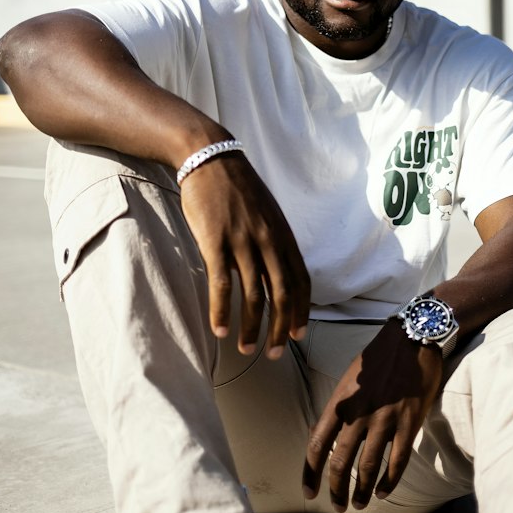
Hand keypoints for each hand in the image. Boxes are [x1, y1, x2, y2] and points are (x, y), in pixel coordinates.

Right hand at [178, 153, 310, 357]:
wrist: (210, 158)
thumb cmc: (237, 188)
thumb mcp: (267, 213)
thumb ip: (273, 242)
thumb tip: (275, 271)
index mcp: (283, 236)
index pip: (300, 282)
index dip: (302, 312)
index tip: (299, 335)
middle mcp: (268, 241)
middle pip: (281, 296)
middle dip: (281, 330)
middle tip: (274, 354)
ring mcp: (242, 242)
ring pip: (252, 296)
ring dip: (251, 328)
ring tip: (246, 348)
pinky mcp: (215, 242)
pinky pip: (221, 285)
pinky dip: (221, 311)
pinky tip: (220, 330)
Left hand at [302, 320, 442, 511]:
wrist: (412, 338)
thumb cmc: (378, 358)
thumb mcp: (348, 379)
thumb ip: (337, 409)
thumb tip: (321, 436)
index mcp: (340, 402)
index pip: (317, 445)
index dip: (311, 473)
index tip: (310, 492)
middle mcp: (359, 413)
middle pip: (341, 462)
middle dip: (337, 489)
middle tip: (338, 506)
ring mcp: (385, 419)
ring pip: (368, 467)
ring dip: (362, 491)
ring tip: (360, 504)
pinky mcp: (408, 422)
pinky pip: (397, 460)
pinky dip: (389, 480)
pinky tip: (383, 492)